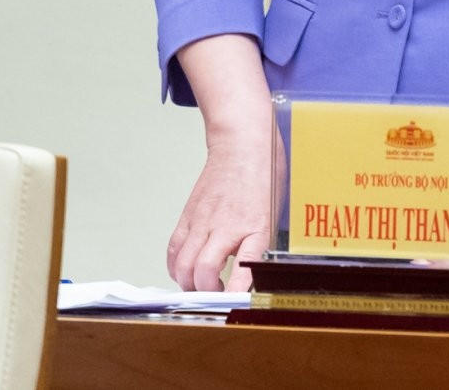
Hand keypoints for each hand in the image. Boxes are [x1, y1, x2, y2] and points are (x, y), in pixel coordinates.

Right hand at [167, 128, 276, 291]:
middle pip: (201, 270)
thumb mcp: (274, 213)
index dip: (237, 290)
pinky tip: (187, 270)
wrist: (242, 145)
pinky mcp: (189, 216)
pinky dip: (177, 266)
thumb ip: (263, 244)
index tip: (235, 302)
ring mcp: (202, 220)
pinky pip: (174, 248)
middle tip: (218, 294)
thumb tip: (258, 273)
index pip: (245, 265)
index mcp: (254, 226)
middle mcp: (224, 225)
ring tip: (203, 285)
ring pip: (182, 264)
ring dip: (189, 282)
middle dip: (206, 292)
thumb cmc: (263, 176)